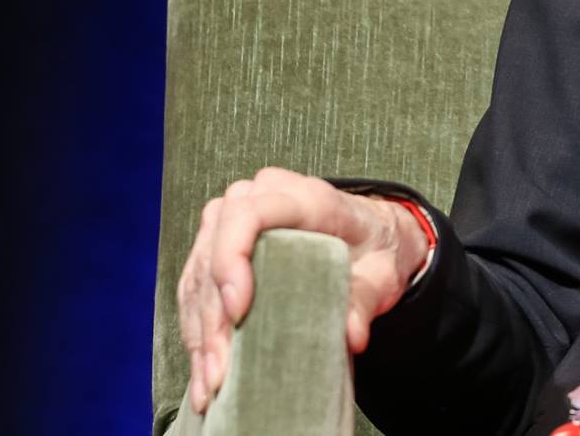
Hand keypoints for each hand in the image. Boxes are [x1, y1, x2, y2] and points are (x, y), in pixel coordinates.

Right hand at [176, 166, 429, 415]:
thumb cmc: (375, 249)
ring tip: (211, 382)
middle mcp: (260, 198)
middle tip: (222, 370)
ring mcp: (234, 218)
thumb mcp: (384, 273)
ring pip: (199, 272)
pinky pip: (195, 284)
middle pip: (214, 248)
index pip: (248, 213)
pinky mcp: (221, 244)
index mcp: (305, 197)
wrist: (373, 236)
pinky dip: (196, 329)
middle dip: (213, 316)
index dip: (232, 259)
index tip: (238, 311)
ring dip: (200, 330)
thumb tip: (352, 336)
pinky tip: (203, 369)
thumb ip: (366, 300)